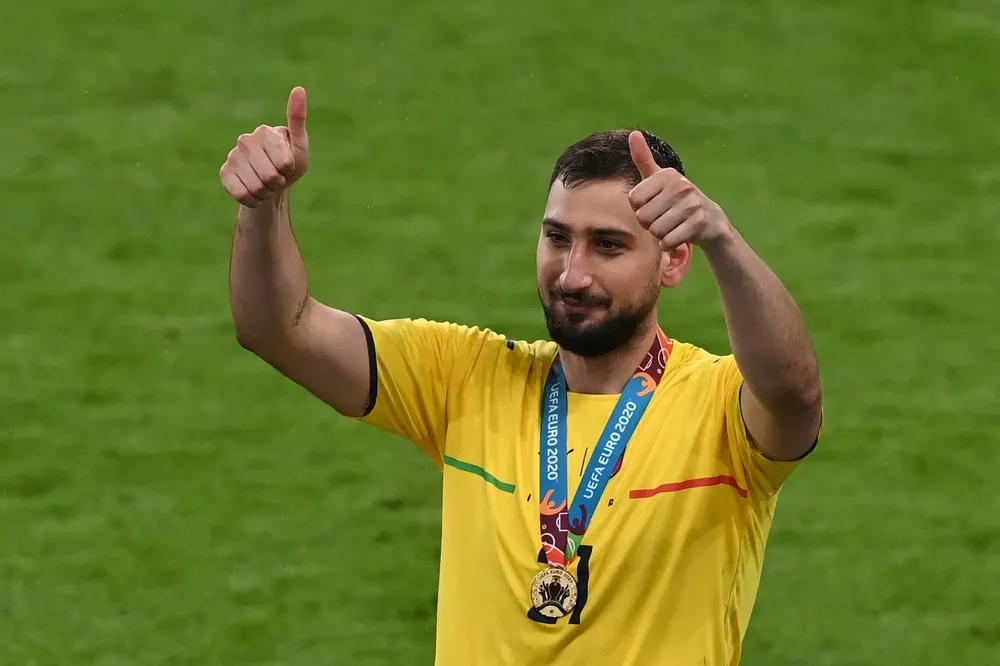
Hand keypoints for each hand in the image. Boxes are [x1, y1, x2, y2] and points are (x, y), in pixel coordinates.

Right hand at [220, 86, 309, 207]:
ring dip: (266, 192)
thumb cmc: (289, 164)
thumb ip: (297, 120)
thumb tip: (299, 88)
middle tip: (277, 177)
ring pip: (256, 187)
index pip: (285, 163)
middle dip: (278, 183)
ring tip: (266, 184)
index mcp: (265, 132)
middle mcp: (245, 140)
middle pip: (270, 176)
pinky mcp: (224, 173)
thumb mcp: (299, 145)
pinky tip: (254, 191)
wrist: (271, 184)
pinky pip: (241, 194)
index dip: (289, 171)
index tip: (287, 166)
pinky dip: (253, 199)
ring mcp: (232, 156)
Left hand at [626, 131, 730, 249]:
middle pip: (643, 217)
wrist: (710, 220)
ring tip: (672, 225)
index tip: (654, 204)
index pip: (634, 200)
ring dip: (660, 234)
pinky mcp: (698, 223)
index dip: (639, 208)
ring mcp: (691, 204)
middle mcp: (681, 186)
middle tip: (663, 218)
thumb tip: (633, 133)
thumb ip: (644, 159)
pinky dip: (669, 244)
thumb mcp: (659, 178)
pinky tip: (679, 235)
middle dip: (649, 223)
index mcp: (667, 175)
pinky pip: (668, 242)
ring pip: (655, 231)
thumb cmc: (675, 199)